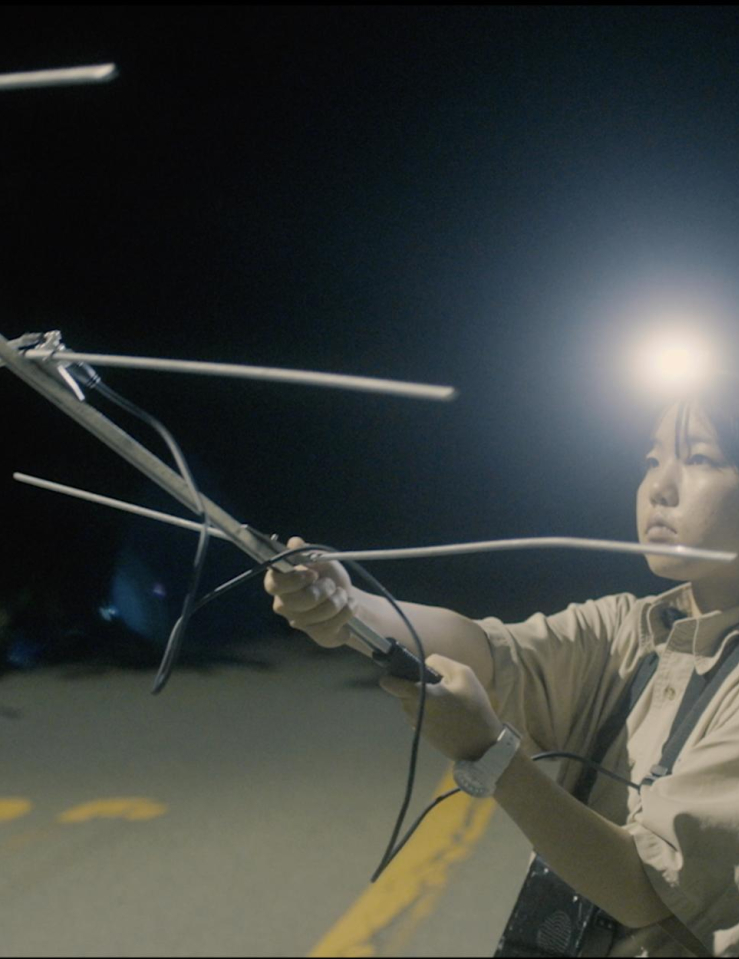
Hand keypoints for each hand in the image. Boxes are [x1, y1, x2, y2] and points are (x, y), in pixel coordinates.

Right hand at [264, 536, 356, 646]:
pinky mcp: (318, 635)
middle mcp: (285, 605)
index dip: (293, 580)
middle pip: (298, 602)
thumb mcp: (320, 558)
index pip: (274, 584)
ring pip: (321, 614)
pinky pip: (334, 626)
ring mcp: (300, 623)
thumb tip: (294, 543)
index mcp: (280, 583)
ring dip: (340, 599)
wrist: (347, 595)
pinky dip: (348, 612)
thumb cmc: (328, 575)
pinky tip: (348, 607)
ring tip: (342, 594)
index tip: (313, 574)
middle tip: (332, 585)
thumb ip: (306, 551)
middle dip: (323, 590)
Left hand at [379, 654, 502, 760]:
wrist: (482, 745)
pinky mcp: (423, 735)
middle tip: (437, 686)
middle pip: (403, 692)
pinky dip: (428, 712)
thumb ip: (439, 662)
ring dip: (422, 700)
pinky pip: (419, 716)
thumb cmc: (474, 706)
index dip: (391, 676)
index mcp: (420, 695)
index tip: (399, 673)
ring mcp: (417, 725)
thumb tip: (424, 664)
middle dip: (415, 686)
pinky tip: (446, 714)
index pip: (390, 684)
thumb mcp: (463, 674)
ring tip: (446, 701)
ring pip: (411, 704)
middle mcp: (413, 711)